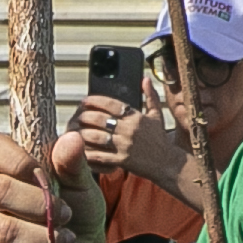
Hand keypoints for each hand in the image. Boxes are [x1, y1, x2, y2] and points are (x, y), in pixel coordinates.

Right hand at [0, 125, 98, 242]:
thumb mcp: (82, 183)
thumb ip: (73, 163)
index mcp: (6, 164)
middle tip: (65, 212)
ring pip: (1, 228)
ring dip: (40, 234)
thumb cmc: (77, 208)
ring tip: (65, 236)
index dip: (15, 159)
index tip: (42, 173)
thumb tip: (71, 140)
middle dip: (36, 202)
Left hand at [77, 95, 193, 205]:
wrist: (168, 163)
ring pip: (96, 137)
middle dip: (85, 117)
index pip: (111, 104)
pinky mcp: (122, 160)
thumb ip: (150, 96)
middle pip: (100, 119)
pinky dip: (89, 153)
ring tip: (75, 132)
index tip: (84, 101)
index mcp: (136, 116)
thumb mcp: (157, 115)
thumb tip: (144, 78)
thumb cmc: (160, 139)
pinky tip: (81, 150)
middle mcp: (129, 129)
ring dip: (83, 134)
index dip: (94, 101)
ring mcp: (125, 145)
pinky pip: (100, 156)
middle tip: (76, 117)